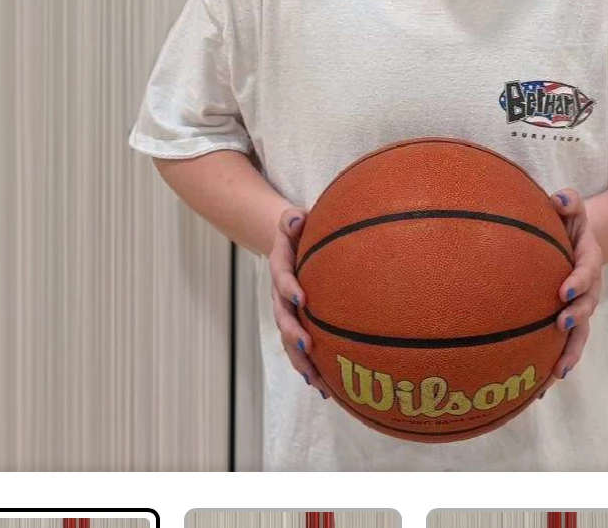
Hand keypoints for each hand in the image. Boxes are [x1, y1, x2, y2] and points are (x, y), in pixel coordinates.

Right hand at [269, 205, 330, 400]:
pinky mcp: (298, 324)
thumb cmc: (297, 230)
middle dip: (293, 334)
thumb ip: (291, 218)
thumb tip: (295, 218)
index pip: (281, 277)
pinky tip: (327, 389)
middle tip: (307, 346)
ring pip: (290, 340)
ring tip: (317, 382)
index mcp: (280, 267)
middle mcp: (281, 295)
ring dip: (301, 361)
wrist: (289, 244)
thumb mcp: (292, 219)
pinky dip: (312, 368)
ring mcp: (288, 312)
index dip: (289, 288)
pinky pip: (302, 348)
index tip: (302, 298)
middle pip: (283, 317)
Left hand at [541, 187, 603, 394]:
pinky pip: (565, 346)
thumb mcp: (572, 208)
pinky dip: (555, 364)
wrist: (576, 243)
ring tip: (557, 373)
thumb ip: (569, 201)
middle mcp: (589, 289)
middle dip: (576, 318)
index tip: (563, 291)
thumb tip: (558, 198)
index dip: (578, 281)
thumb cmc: (568, 225)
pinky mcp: (570, 323)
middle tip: (560, 324)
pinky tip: (539, 390)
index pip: (587, 271)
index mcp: (589, 260)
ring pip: (580, 334)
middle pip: (587, 306)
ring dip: (570, 352)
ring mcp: (581, 308)